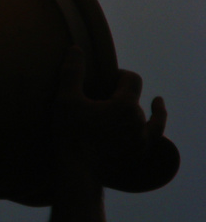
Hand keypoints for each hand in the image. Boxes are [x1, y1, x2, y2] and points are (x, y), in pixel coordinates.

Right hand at [53, 47, 166, 185]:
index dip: (120, 74)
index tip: (107, 76)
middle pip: (138, 98)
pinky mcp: (139, 154)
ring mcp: (142, 140)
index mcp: (125, 105)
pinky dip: (154, 130)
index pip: (131, 79)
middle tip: (107, 95)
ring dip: (154, 110)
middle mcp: (139, 121)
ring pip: (154, 119)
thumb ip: (72, 73)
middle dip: (125, 93)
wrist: (77, 172)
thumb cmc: (70, 134)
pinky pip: (153, 138)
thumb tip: (76, 49)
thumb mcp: (66, 100)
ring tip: (157, 103)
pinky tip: (150, 130)